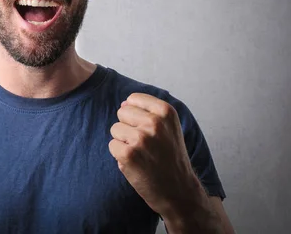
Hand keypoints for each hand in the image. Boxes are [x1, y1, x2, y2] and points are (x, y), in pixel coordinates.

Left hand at [108, 93, 198, 215]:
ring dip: (123, 141)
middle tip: (145, 144)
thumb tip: (123, 103)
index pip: (133, 99)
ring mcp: (141, 138)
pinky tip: (136, 163)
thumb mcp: (169, 127)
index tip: (149, 130)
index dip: (136, 115)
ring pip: (115, 128)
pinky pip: (112, 145)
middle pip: (122, 112)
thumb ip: (148, 111)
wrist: (178, 190)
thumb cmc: (170, 157)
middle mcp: (155, 122)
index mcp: (166, 111)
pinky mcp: (128, 154)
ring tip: (141, 153)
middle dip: (129, 127)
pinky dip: (120, 155)